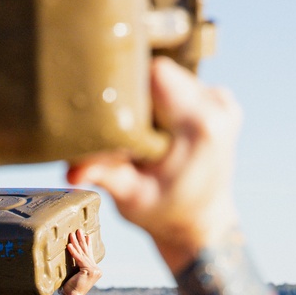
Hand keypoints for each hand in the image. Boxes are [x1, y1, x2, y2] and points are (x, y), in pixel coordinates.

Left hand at [61, 228, 101, 294]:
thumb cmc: (71, 288)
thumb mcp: (76, 273)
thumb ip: (78, 265)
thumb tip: (74, 256)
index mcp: (95, 271)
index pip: (90, 255)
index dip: (87, 245)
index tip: (86, 236)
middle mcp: (96, 270)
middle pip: (87, 252)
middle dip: (81, 240)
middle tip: (78, 230)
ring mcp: (94, 270)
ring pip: (82, 254)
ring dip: (76, 243)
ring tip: (71, 234)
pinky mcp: (88, 271)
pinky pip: (79, 259)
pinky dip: (73, 252)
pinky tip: (69, 245)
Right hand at [67, 56, 240, 275]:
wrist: (201, 223)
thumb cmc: (163, 212)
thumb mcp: (131, 198)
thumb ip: (104, 176)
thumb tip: (72, 170)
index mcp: (200, 125)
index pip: (157, 74)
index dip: (129, 82)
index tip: (111, 103)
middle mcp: (217, 106)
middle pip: (163, 72)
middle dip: (137, 92)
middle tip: (120, 121)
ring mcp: (223, 101)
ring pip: (172, 76)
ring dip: (151, 98)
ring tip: (142, 131)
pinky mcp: (222, 100)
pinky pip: (184, 84)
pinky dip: (166, 101)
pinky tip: (161, 129)